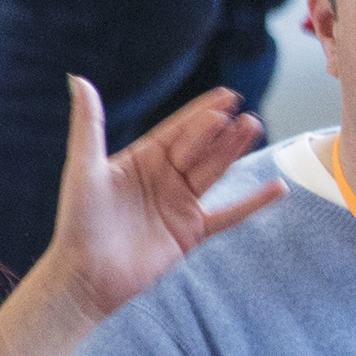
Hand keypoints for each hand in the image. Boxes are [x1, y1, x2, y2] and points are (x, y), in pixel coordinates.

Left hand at [50, 80, 280, 323]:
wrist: (86, 277)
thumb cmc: (78, 222)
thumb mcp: (83, 168)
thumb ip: (89, 124)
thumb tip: (78, 78)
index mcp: (140, 161)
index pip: (177, 131)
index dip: (201, 113)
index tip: (227, 96)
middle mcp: (164, 179)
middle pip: (201, 149)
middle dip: (224, 132)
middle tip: (247, 115)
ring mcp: (180, 205)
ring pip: (215, 172)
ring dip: (236, 152)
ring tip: (256, 130)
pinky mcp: (191, 232)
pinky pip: (229, 214)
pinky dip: (253, 203)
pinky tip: (277, 188)